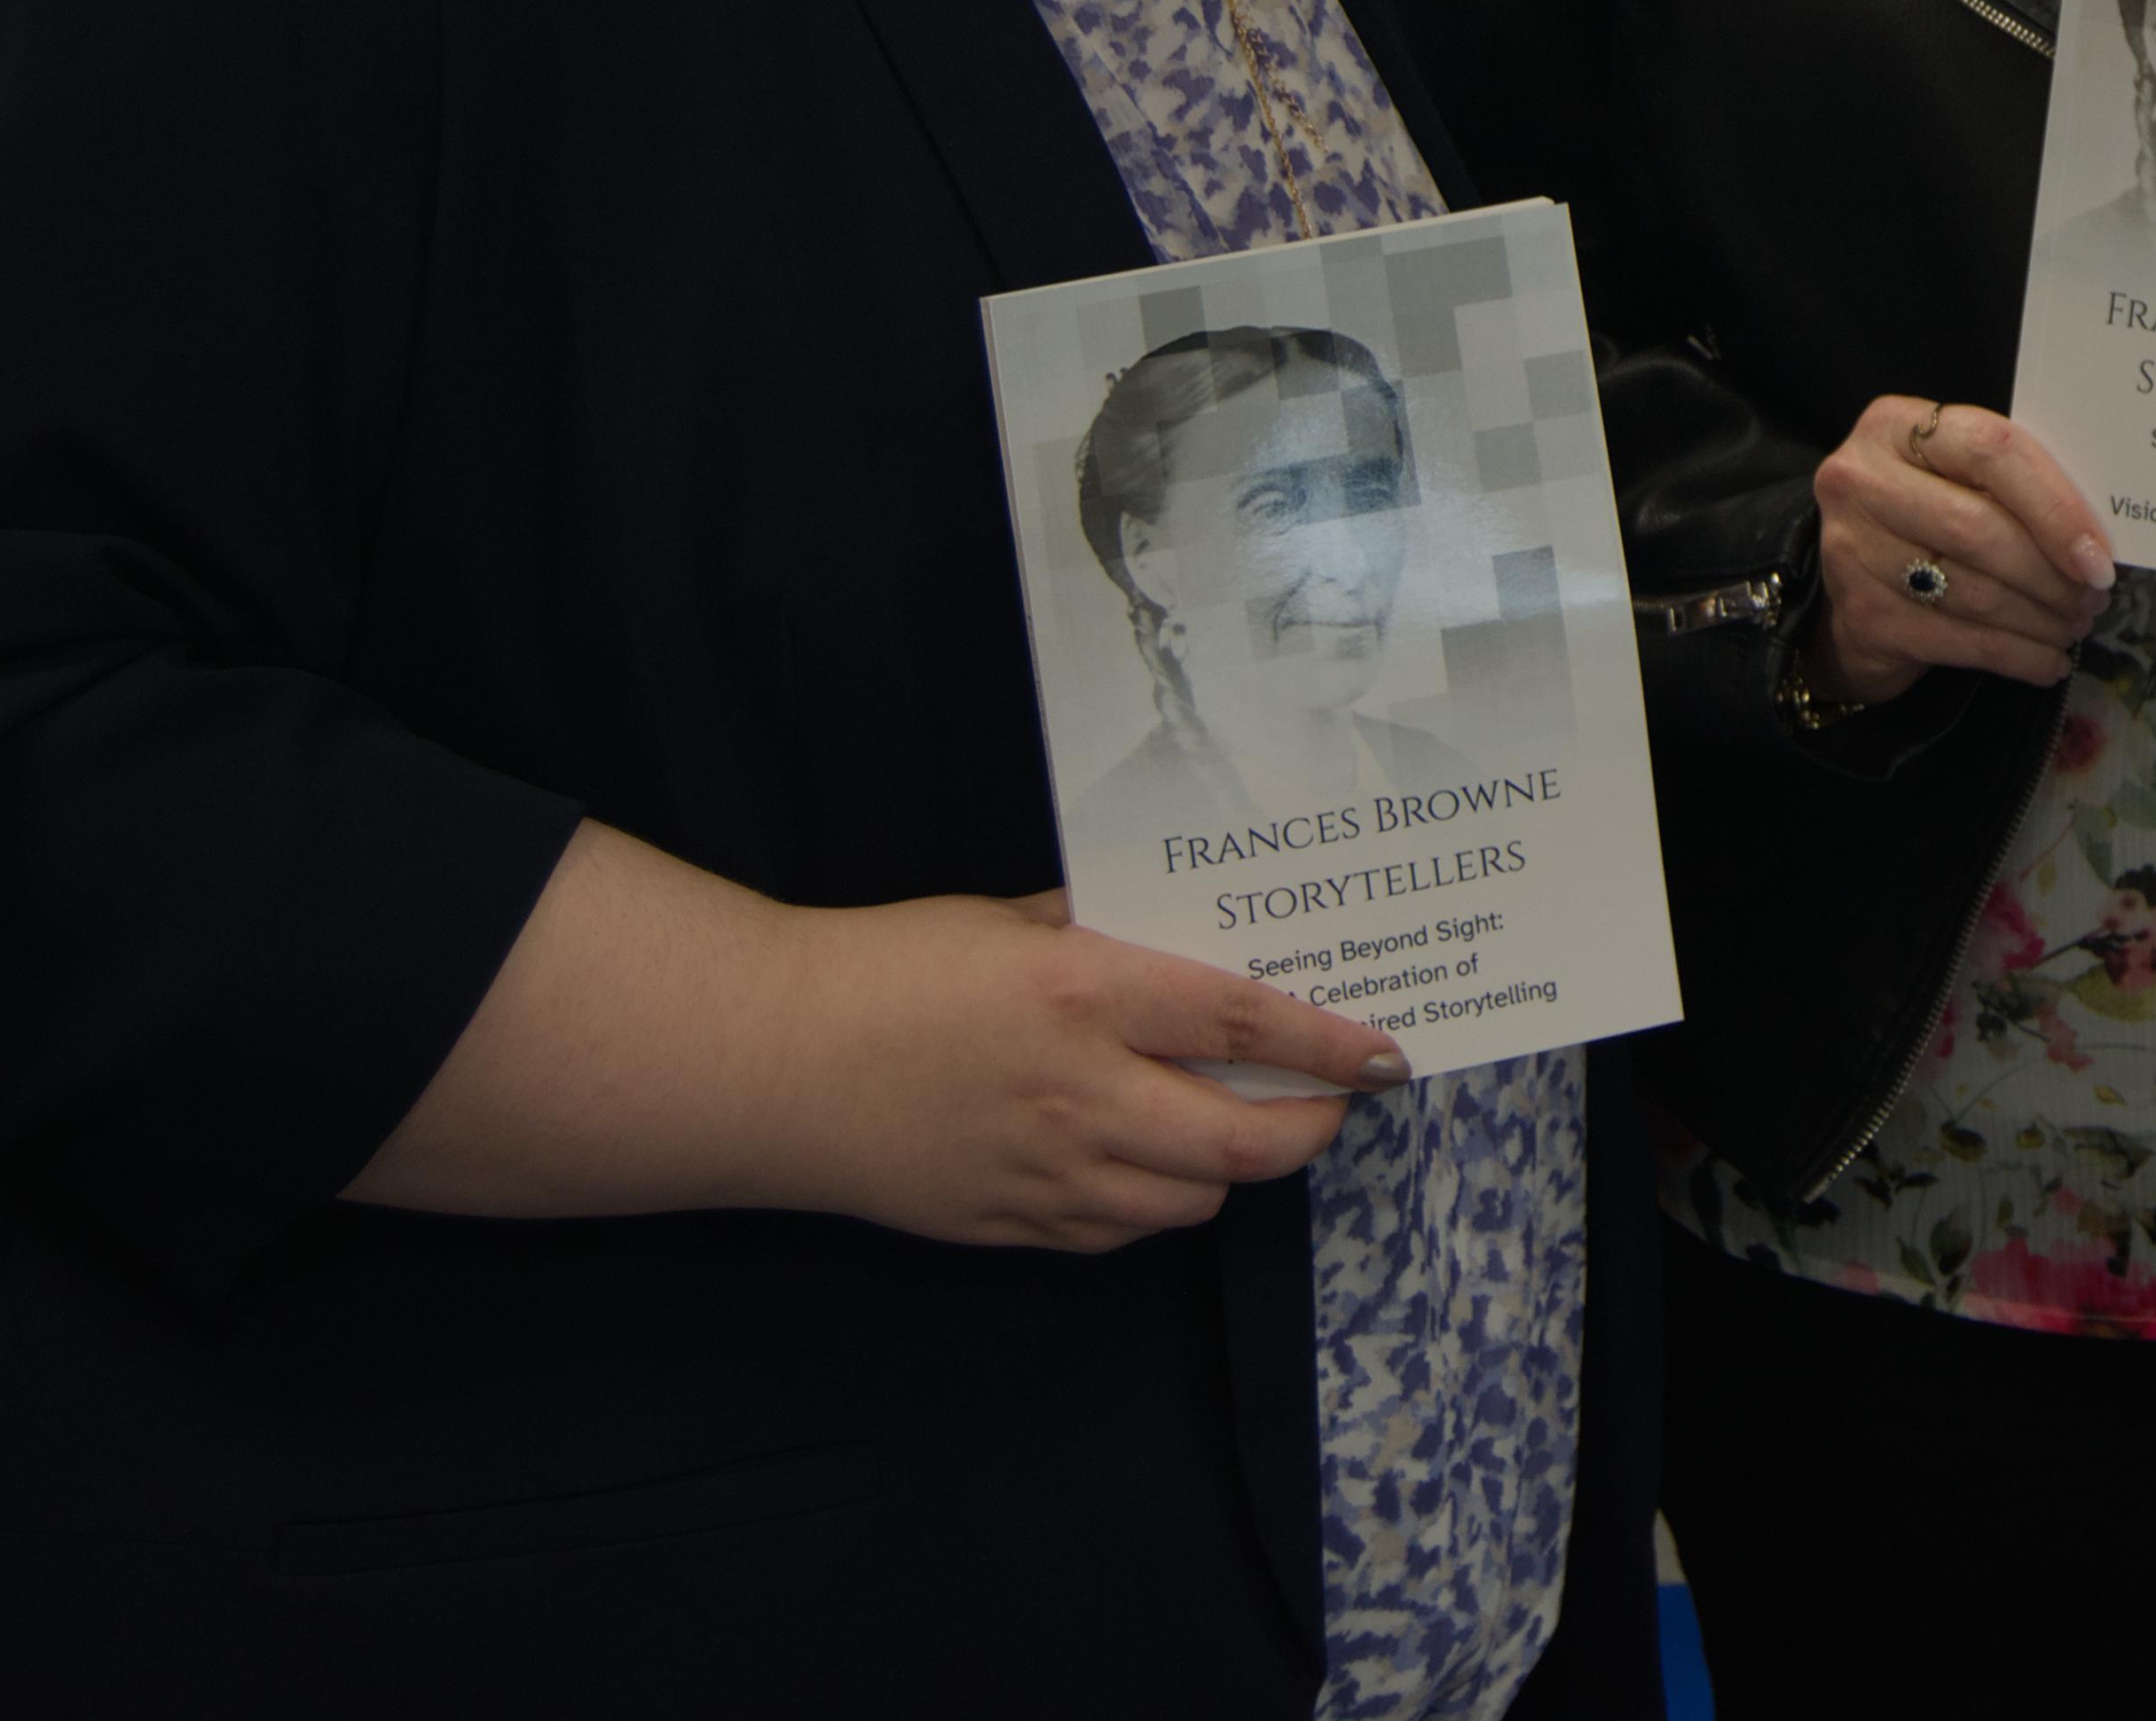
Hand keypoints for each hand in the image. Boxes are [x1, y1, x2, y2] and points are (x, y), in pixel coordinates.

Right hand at [753, 889, 1406, 1250]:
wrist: (770, 1061)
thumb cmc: (885, 970)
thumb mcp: (1009, 922)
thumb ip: (1102, 938)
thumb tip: (1183, 945)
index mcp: (1083, 995)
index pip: (1242, 1025)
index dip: (1327, 1045)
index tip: (1384, 1056)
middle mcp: (1080, 1093)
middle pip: (1241, 1144)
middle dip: (1309, 1130)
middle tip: (1330, 1105)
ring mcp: (1047, 1172)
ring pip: (1191, 1201)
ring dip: (1231, 1171)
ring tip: (1237, 1131)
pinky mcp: (1010, 1226)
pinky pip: (1120, 1232)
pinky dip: (1155, 1205)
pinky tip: (1147, 1167)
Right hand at [1804, 395, 2114, 702]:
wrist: (1848, 585)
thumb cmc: (1922, 517)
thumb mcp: (1953, 476)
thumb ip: (2009, 484)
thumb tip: (2098, 537)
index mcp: (1894, 427)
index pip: (1991, 452)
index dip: (2053, 506)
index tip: (2098, 555)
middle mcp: (1861, 481)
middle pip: (1979, 528)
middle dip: (2051, 572)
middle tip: (2094, 596)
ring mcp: (1852, 551)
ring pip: (1974, 592)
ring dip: (2041, 617)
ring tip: (2076, 623)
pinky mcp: (1862, 617)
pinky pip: (1961, 642)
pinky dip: (2018, 657)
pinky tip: (2049, 660)